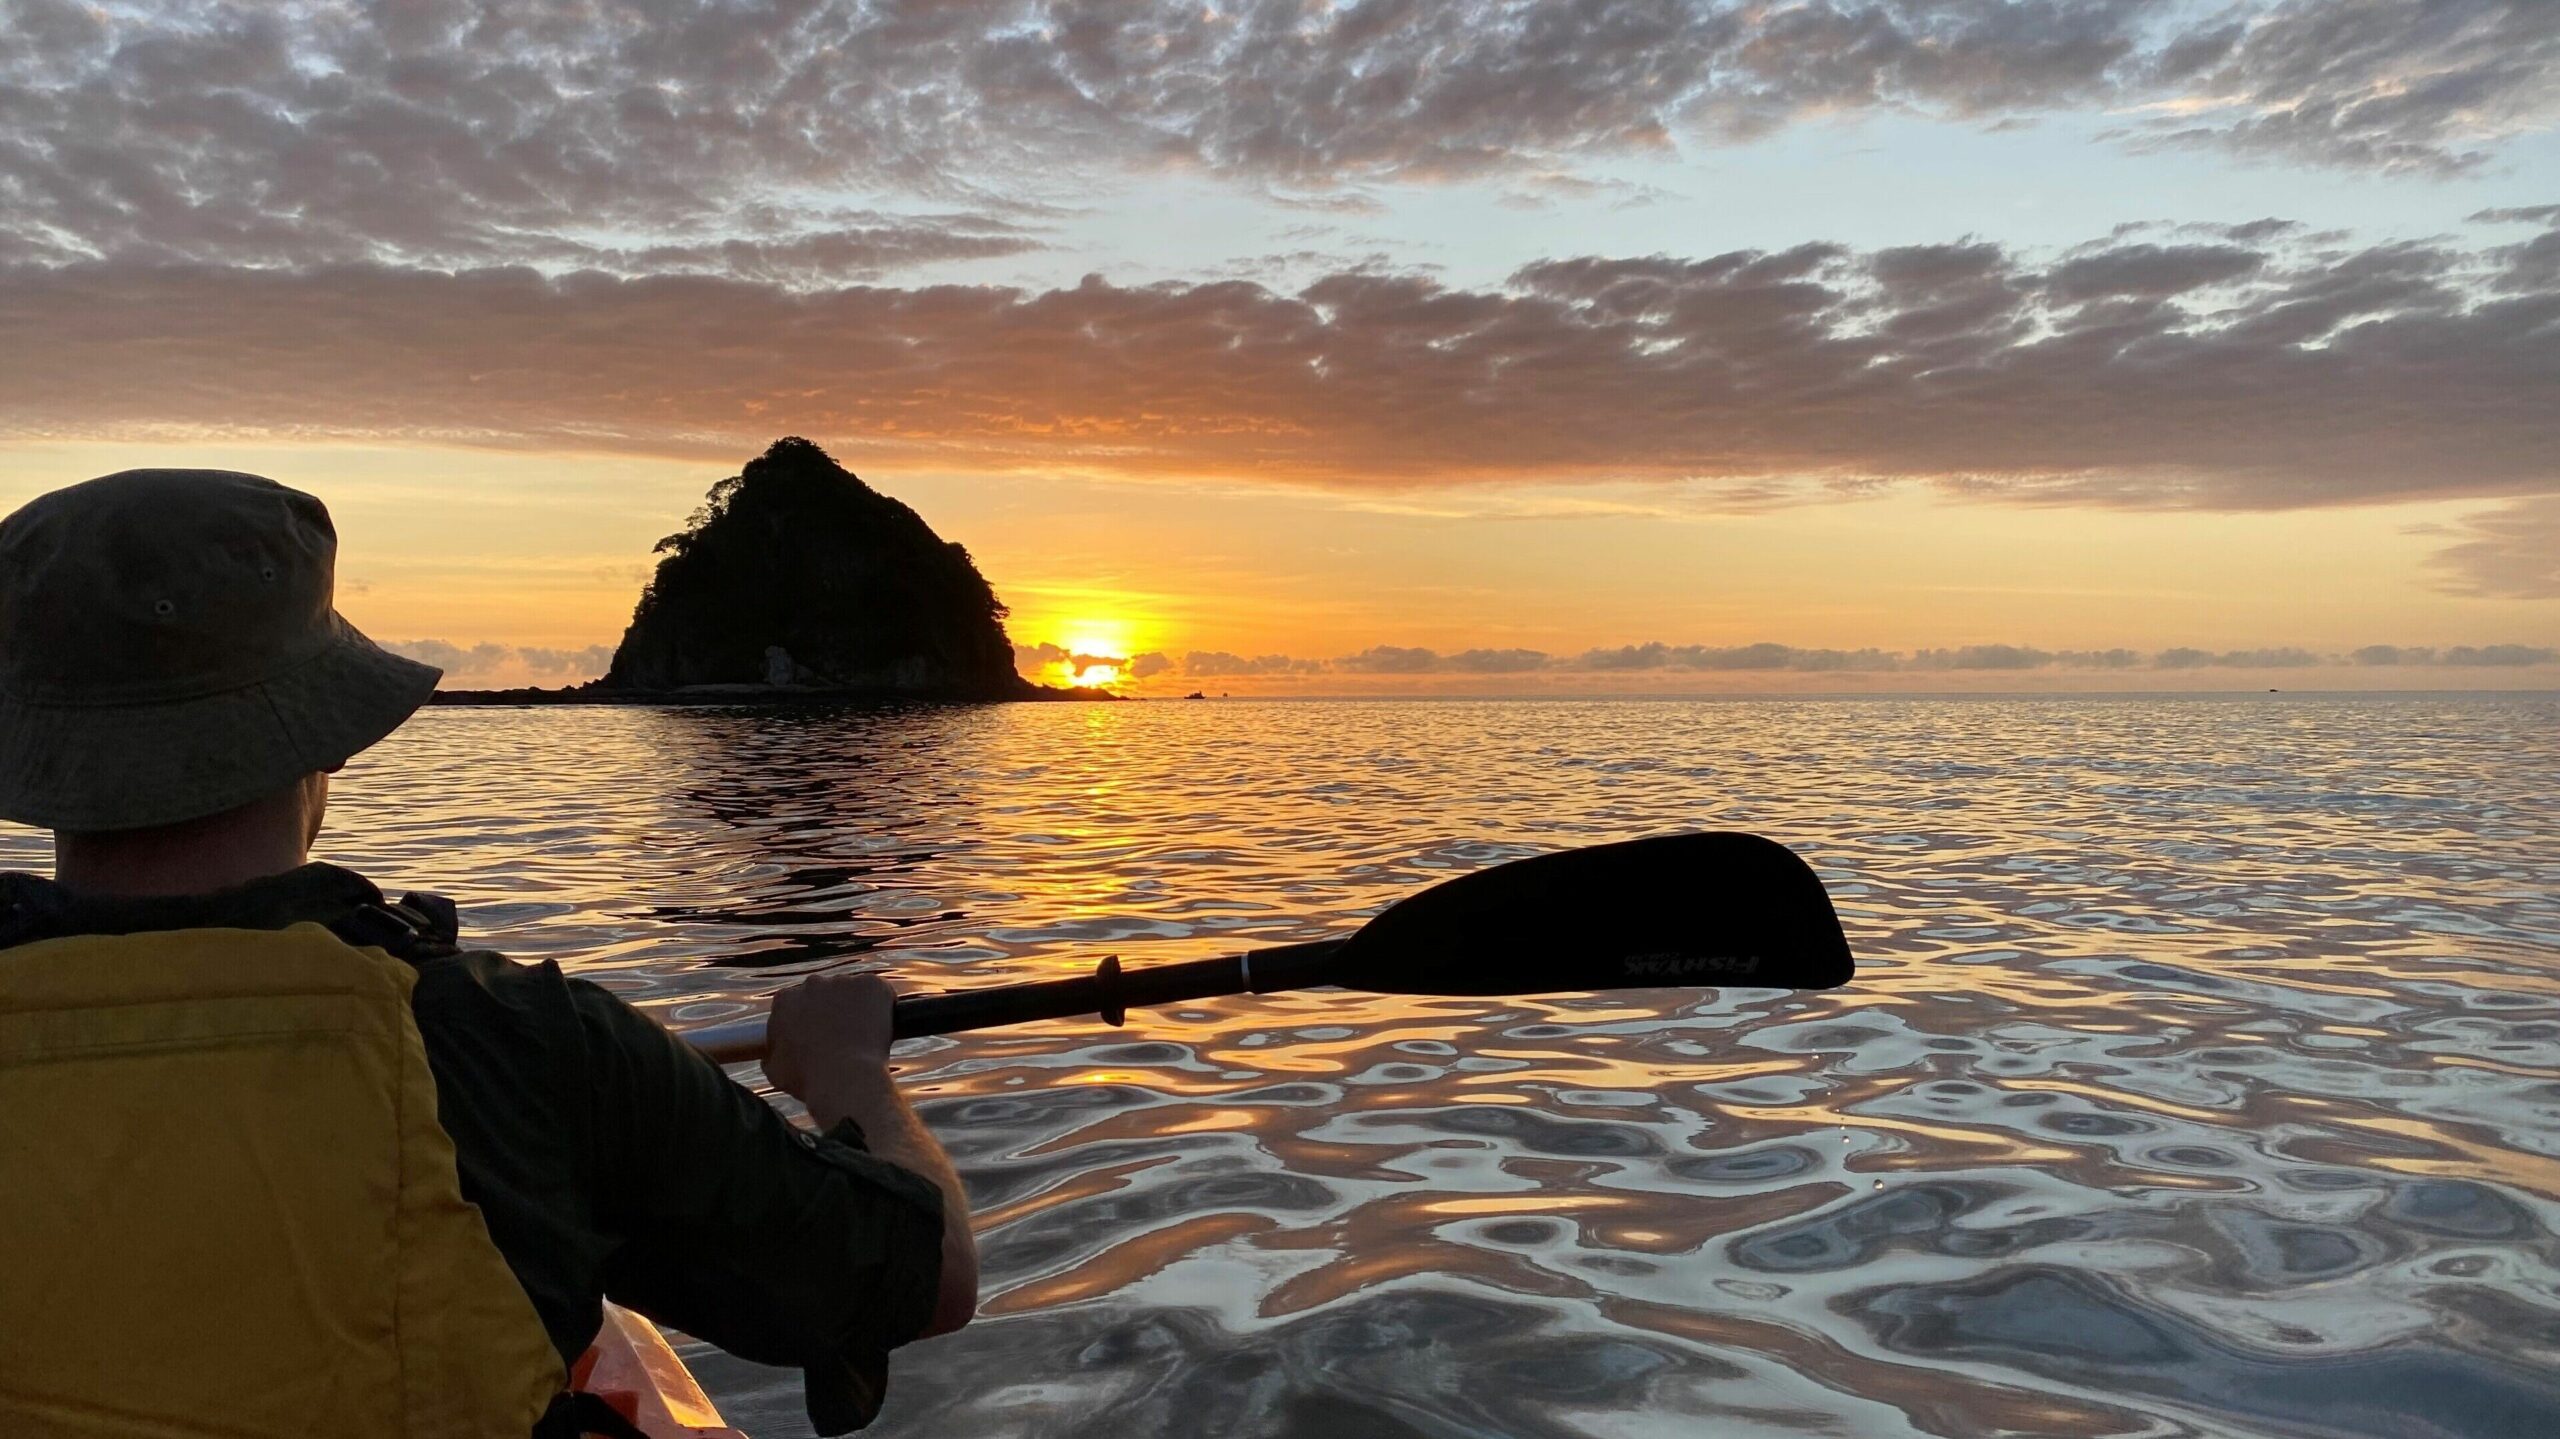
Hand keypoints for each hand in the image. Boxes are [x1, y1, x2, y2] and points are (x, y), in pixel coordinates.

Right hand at [763, 969, 897, 1123]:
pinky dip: (882, 1005)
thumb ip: (771, 1055)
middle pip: (824, 993)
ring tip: (863, 1036)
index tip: (818, 1034)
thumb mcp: (776, 1072)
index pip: (796, 1003)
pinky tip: (884, 1025)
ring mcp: (843, 981)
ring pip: (852, 992)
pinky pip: (878, 991)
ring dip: (857, 1008)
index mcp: (784, 1001)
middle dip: (832, 1010)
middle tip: (843, 1035)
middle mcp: (812, 984)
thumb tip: (769, 1054)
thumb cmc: (808, 1080)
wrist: (845, 1079)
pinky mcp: (872, 984)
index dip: (808, 1019)